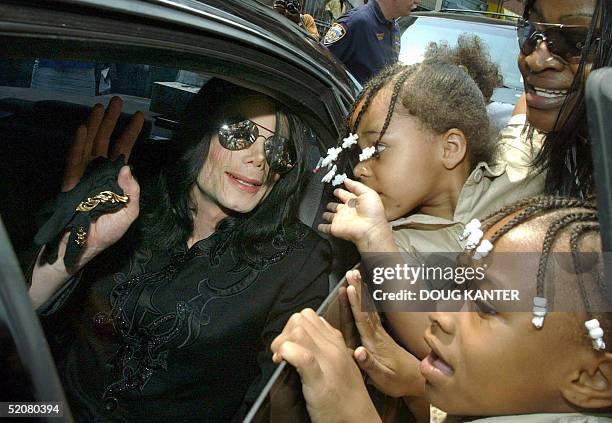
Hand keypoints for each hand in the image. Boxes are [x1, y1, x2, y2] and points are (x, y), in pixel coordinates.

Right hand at [60, 96, 142, 268]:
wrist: (82, 245)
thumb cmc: (107, 232)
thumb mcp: (129, 213)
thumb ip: (133, 192)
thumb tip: (128, 166)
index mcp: (115, 179)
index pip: (124, 151)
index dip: (131, 134)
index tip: (140, 117)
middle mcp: (100, 172)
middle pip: (106, 141)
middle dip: (112, 121)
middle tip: (117, 101)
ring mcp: (84, 174)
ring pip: (90, 144)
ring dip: (96, 125)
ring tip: (100, 106)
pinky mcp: (71, 181)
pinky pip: (75, 159)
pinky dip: (79, 143)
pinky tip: (84, 128)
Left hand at [271, 308, 380, 422]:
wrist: (358, 420)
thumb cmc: (345, 395)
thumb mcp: (340, 363)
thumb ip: (326, 347)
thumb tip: (305, 337)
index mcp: (336, 342)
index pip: (309, 316)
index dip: (292, 328)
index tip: (288, 346)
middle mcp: (333, 347)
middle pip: (300, 319)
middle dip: (285, 332)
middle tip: (281, 353)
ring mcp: (328, 362)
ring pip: (298, 330)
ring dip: (282, 343)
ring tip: (280, 360)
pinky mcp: (319, 380)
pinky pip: (302, 356)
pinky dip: (288, 353)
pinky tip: (282, 361)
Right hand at [318, 178, 392, 251]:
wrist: (370, 229)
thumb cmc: (373, 212)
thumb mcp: (368, 193)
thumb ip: (356, 186)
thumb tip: (347, 180)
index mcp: (355, 202)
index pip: (345, 195)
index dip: (340, 192)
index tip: (336, 190)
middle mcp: (347, 211)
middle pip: (337, 206)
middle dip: (332, 203)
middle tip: (328, 200)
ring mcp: (341, 220)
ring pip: (331, 216)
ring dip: (327, 215)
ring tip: (323, 213)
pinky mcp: (336, 228)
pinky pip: (327, 228)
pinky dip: (322, 227)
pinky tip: (319, 226)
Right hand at [346, 270, 423, 398]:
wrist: (415, 381)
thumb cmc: (397, 381)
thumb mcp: (382, 377)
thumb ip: (370, 364)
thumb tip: (357, 351)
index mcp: (374, 342)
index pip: (362, 319)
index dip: (355, 303)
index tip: (349, 288)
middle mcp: (377, 333)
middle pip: (365, 308)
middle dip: (358, 289)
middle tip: (351, 272)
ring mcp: (379, 333)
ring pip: (368, 308)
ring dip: (361, 291)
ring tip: (355, 276)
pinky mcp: (380, 334)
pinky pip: (371, 313)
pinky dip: (365, 301)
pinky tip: (363, 293)